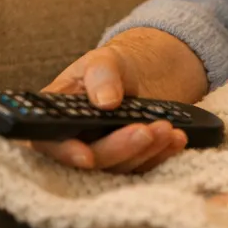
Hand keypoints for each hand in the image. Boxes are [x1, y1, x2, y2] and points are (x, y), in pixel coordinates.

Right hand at [31, 26, 206, 173]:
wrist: (140, 74)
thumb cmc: (110, 67)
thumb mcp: (103, 60)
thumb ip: (101, 75)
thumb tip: (106, 102)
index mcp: (56, 117)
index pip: (50, 142)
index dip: (65, 153)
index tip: (87, 157)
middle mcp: (76, 142)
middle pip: (92, 158)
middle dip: (119, 148)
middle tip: (145, 130)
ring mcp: (103, 154)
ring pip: (120, 167)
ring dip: (146, 151)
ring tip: (167, 129)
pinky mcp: (129, 160)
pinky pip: (143, 166)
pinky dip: (162, 154)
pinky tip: (177, 139)